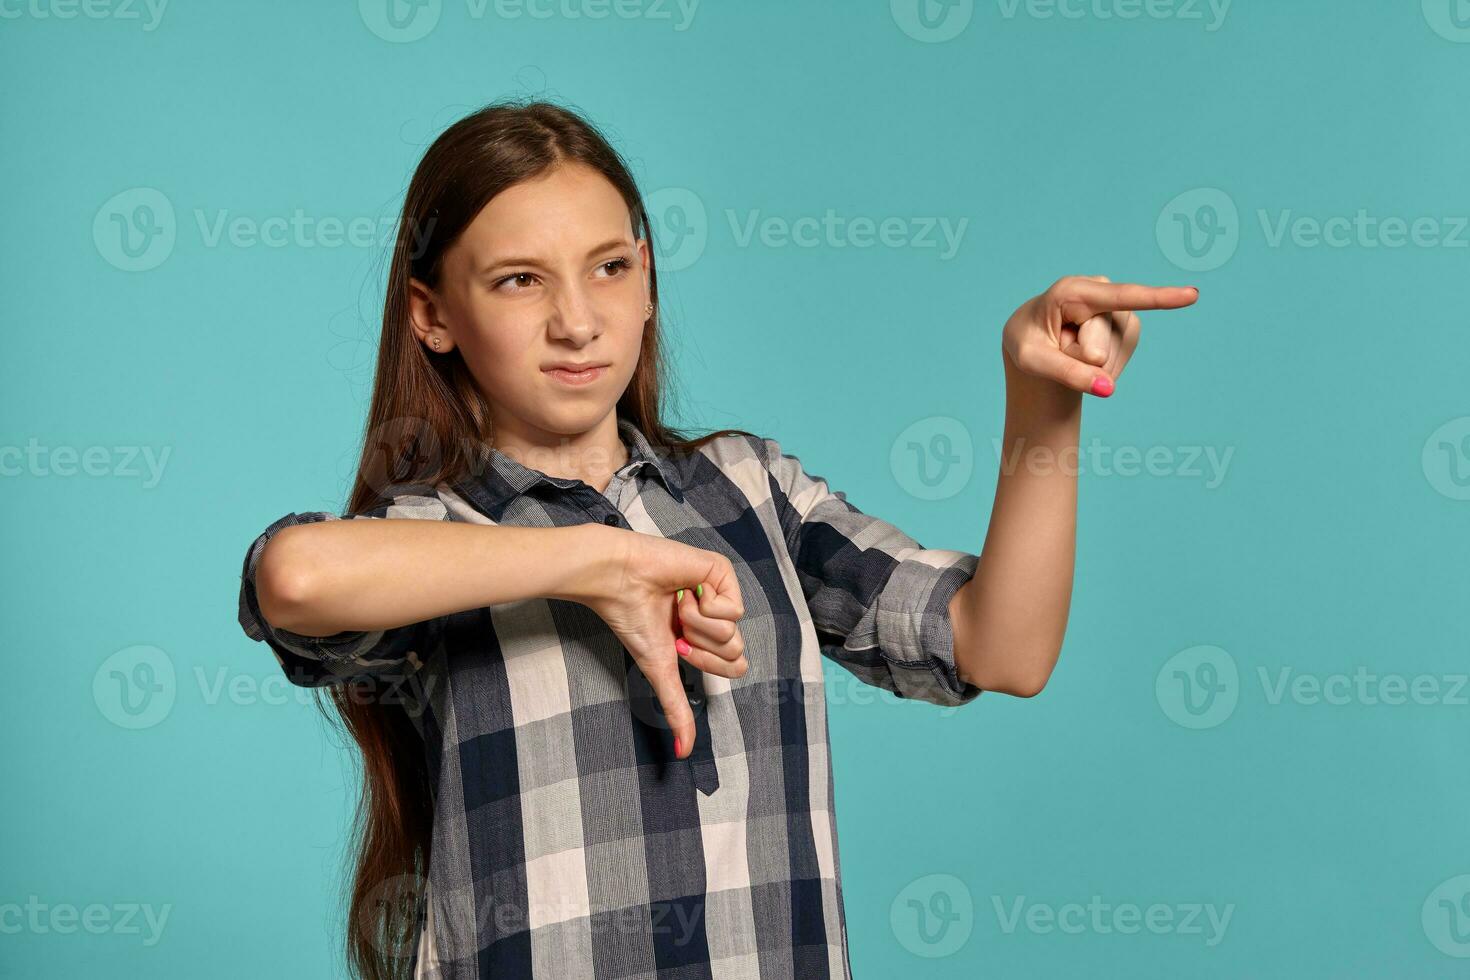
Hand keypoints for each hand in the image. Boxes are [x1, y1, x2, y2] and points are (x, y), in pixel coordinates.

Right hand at [580, 526, 747, 758]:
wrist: (618, 582)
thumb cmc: (632, 619)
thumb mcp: (661, 670)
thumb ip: (677, 709)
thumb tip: (684, 752)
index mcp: (704, 634)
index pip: (734, 665)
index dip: (706, 663)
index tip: (677, 644)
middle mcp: (716, 614)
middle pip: (737, 650)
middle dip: (701, 645)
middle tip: (678, 626)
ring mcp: (721, 592)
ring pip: (734, 632)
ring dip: (697, 624)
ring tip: (677, 604)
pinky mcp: (722, 571)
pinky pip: (734, 609)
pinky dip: (704, 606)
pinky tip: (686, 590)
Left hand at [1001, 275, 1198, 396]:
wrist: (1033, 343)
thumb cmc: (1027, 344)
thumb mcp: (1032, 360)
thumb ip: (1067, 372)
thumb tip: (1107, 389)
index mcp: (1074, 290)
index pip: (1122, 298)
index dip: (1159, 298)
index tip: (1193, 295)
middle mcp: (1101, 293)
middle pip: (1099, 348)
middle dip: (1075, 360)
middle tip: (1055, 346)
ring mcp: (1117, 311)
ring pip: (1110, 358)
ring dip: (1085, 366)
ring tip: (1067, 348)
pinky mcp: (1126, 328)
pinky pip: (1117, 365)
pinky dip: (1098, 372)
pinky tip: (1084, 358)